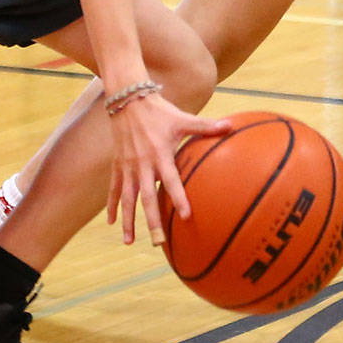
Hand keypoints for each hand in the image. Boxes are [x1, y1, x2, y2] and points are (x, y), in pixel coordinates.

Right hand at [105, 95, 231, 245]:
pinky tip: (112, 223)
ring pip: (127, 199)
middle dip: (152, 221)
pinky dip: (111, 206)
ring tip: (128, 242)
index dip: (178, 197)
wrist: (128, 100)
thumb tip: (231, 126)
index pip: (171, 180)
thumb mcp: (183, 118)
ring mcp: (127, 167)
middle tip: (158, 242)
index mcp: (160, 155)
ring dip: (128, 220)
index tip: (185, 215)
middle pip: (147, 198)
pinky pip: (113, 189)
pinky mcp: (117, 165)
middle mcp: (142, 164)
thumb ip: (205, 126)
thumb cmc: (159, 111)